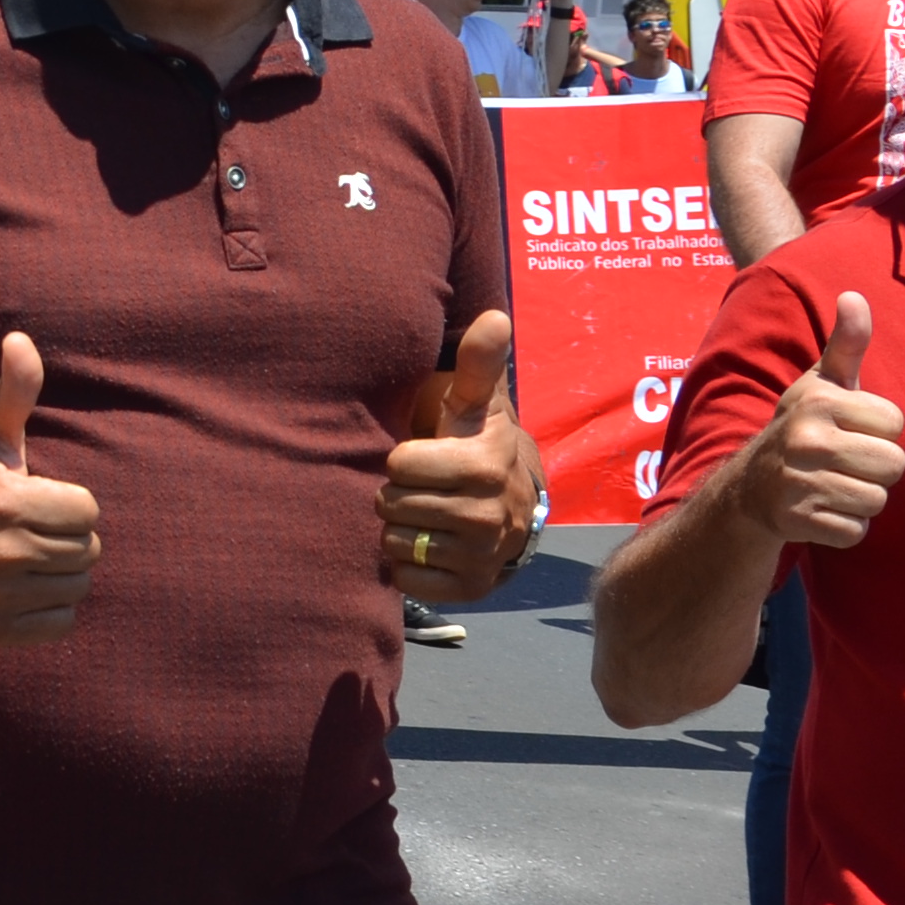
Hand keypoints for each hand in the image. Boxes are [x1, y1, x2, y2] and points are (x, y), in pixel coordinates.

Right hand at [0, 331, 101, 643]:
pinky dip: (50, 607)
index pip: (87, 511)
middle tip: (30, 528)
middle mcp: (2, 552)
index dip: (67, 503)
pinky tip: (21, 586)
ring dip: (60, 571)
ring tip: (26, 555)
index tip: (35, 499)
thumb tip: (20, 339)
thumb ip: (15, 390)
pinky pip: (62, 622)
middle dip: (65, 536)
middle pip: (87, 550)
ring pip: (78, 585)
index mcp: (6, 503)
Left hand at [380, 311, 534, 600]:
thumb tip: (494, 315)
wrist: (513, 508)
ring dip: (401, 528)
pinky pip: (407, 579)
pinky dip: (409, 565)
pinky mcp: (472, 588)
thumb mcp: (477, 404)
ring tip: (426, 513)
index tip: (427, 455)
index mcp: (485, 464)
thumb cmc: (476, 445)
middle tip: (423, 488)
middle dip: (398, 494)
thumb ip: (477, 363)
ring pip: (395, 542)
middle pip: (391, 505)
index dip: (404, 458)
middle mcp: (489, 513)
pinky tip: (430, 545)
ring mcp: (482, 555)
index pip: (399, 464)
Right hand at [731, 293, 904, 548]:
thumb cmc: (802, 427)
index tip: (848, 429)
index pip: (896, 424)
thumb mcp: (821, 384)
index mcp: (819, 402)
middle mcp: (806, 440)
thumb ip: (846, 343)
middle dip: (874, 468)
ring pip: (877, 500)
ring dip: (860, 499)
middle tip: (842, 462)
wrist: (749, 488)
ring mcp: (799, 483)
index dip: (878, 430)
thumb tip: (855, 295)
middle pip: (894, 465)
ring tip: (831, 485)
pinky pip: (855, 531)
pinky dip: (844, 527)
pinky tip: (820, 510)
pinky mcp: (797, 521)